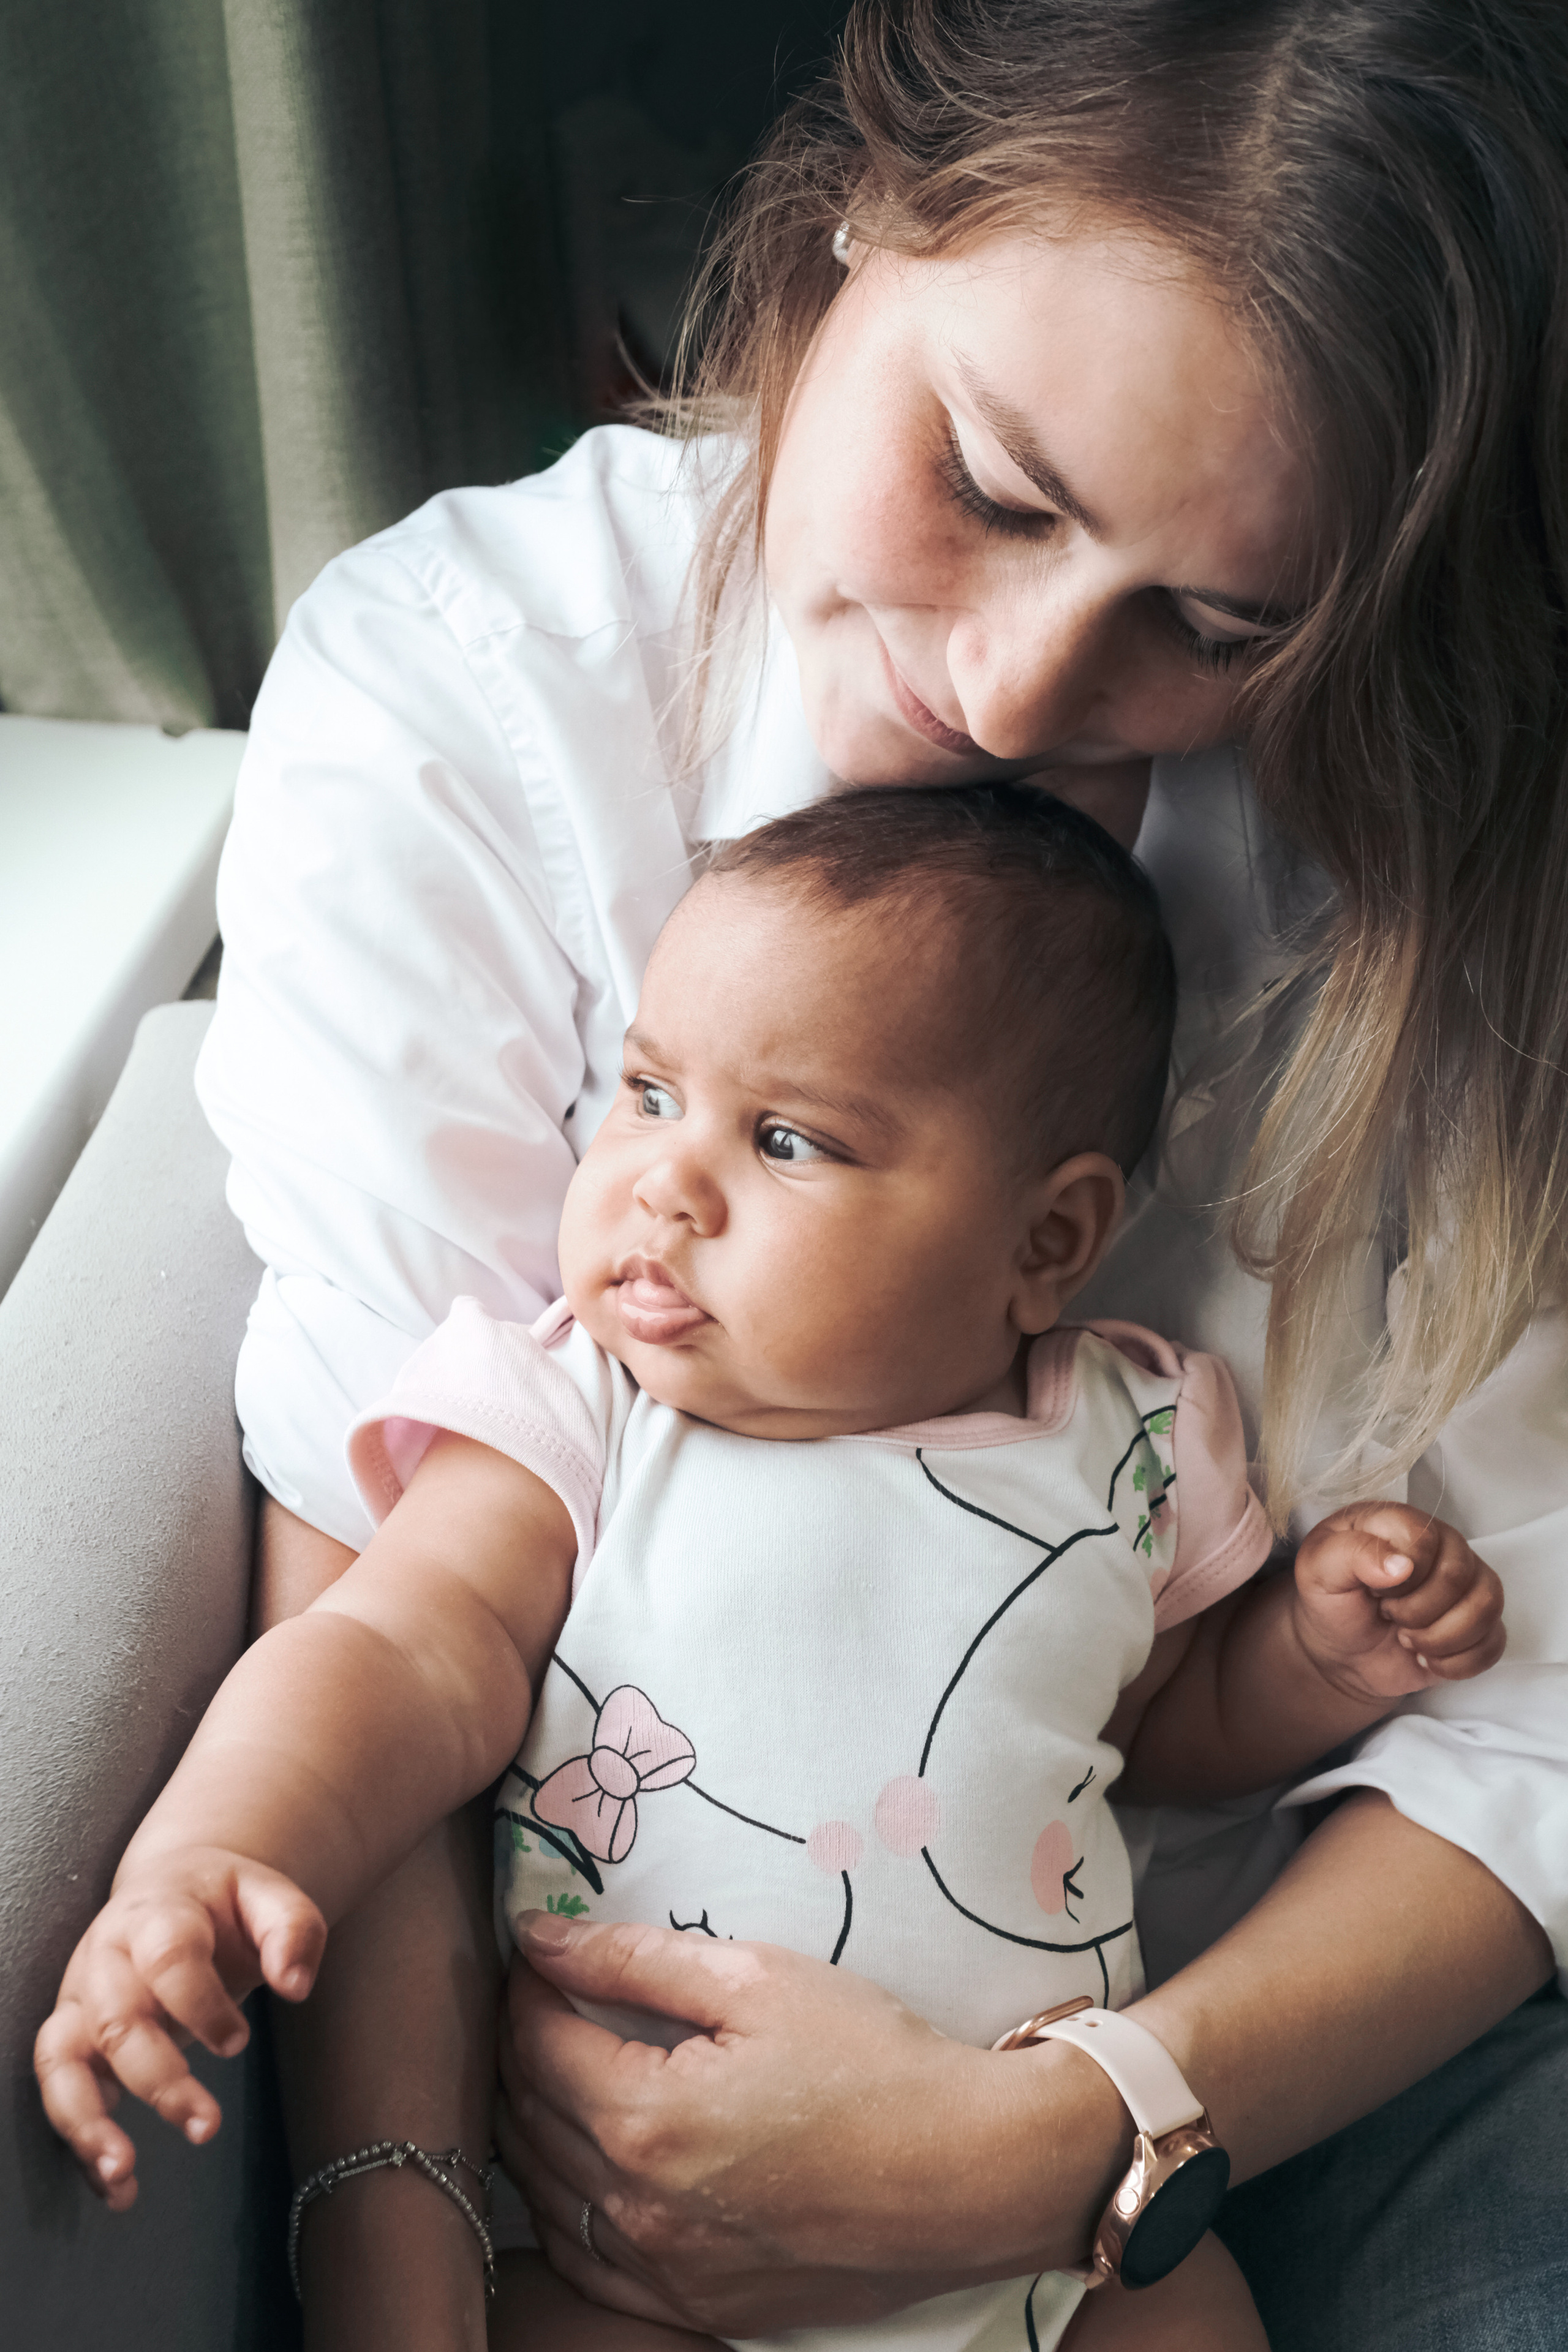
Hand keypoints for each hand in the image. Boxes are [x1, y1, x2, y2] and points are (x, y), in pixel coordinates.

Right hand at [34, 1847, 324, 2209]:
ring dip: (87, 2120)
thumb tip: (297, 1986)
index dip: (201, 2004)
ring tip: (124, 2171)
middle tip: (207, 2126)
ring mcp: (81, 1996)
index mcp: (158, 1913)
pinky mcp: (72, 2034)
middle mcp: (107, 1955)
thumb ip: (291, 1930)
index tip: (238, 2043)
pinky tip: (117, 2185)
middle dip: (158, 2080)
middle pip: (116, 2020)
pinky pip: (59, 2090)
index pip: (168, 1957)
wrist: (173, 1886)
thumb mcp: (268, 1896)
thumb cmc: (224, 1901)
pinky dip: (81, 2141)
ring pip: (63, 2059)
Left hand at [494, 1912, 1130, 2334]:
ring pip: (546, 2194)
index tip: (539, 1948)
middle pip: (527, 2116)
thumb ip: (634, 1957)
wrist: (969, 2174)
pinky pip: (588, 2264)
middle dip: (523, 2044)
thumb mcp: (756, 1979)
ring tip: (562, 2065)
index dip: (528, 1982)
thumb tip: (538, 1937)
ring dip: (534, 2122)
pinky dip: (567, 2207)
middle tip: (549, 1996)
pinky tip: (583, 2165)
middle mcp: (637, 2205)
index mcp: (644, 2116)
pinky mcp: (694, 2303)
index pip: (535, 2040)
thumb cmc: (872, 2062)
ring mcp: (663, 2268)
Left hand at [1292, 1503, 1505, 1701]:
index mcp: (1401, 1522)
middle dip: (1416, 1611)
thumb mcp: (1317, 1570)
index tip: (1373, 1591)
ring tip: (1407, 1639)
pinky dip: (1457, 1662)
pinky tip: (1427, 1659)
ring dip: (1440, 1638)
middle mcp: (1443, 1545)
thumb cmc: (1330, 1602)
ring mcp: (1467, 1584)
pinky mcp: (1479, 1622)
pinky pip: (1495, 1641)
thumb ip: (1350, 1554)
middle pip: (1459, 1575)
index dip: (1401, 1577)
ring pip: (1486, 1606)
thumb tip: (1402, 1566)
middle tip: (1387, 1617)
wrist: (1339, 1650)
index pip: (1425, 1540)